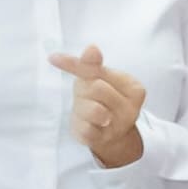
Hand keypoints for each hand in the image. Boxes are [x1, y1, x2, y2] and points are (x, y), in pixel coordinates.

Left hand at [51, 45, 148, 170]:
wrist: (110, 131)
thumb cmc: (102, 98)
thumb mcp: (99, 77)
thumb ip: (93, 64)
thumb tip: (92, 48)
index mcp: (135, 88)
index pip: (99, 70)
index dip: (74, 64)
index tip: (52, 58)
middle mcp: (132, 109)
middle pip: (96, 87)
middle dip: (84, 89)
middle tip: (87, 95)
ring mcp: (119, 127)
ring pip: (93, 109)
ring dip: (81, 106)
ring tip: (86, 109)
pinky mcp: (103, 140)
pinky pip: (85, 129)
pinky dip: (79, 122)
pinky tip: (84, 122)